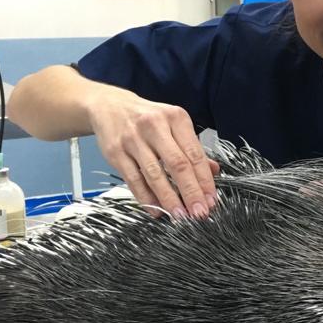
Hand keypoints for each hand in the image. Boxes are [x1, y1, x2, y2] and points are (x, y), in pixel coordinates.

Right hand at [85, 86, 219, 218]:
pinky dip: (146, 197)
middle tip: (199, 213)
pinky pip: (134, 180)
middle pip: (178, 165)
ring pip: (154, 174)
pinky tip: (156, 209)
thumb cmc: (147, 118)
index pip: (195, 154)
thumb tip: (213, 171)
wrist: (109, 106)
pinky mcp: (116, 152)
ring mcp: (133, 139)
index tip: (211, 200)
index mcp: (175, 117)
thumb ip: (192, 147)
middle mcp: (155, 126)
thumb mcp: (173, 124)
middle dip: (191, 192)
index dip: (204, 180)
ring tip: (180, 216)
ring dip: (169, 199)